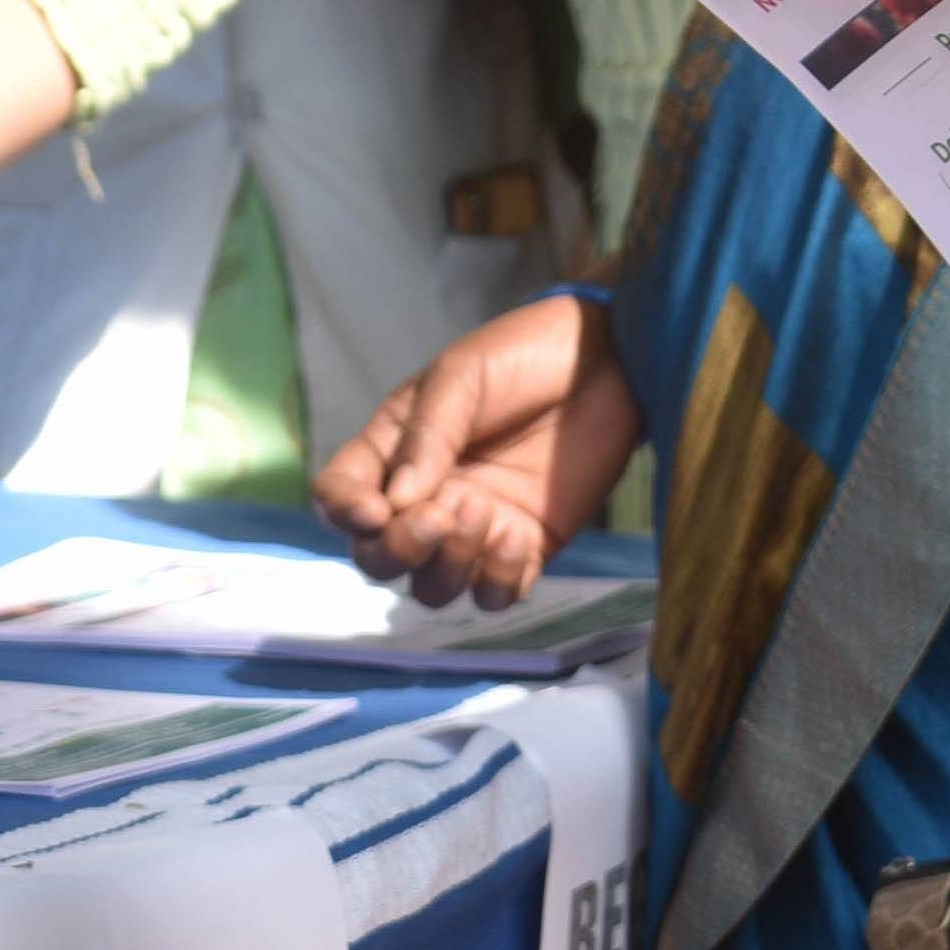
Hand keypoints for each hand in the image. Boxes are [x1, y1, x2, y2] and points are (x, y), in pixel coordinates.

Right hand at [314, 291, 635, 608]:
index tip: (376, 510)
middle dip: (401, 549)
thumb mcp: (463, 375)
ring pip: (433, 587)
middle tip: (443, 513)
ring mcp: (474, 528)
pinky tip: (519, 533)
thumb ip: (428, 436)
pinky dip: (499, 578)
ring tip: (487, 511)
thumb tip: (397, 503)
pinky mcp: (525, 548)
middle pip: (379, 558)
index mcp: (393, 450)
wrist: (609, 361)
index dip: (344, 513)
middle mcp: (424, 498)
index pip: (340, 496)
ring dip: (450, 564)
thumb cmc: (525, 355)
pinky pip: (494, 594)